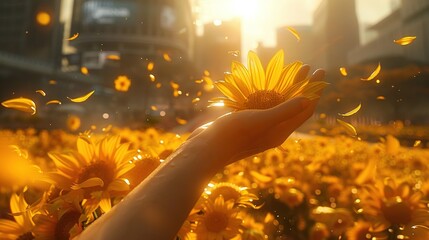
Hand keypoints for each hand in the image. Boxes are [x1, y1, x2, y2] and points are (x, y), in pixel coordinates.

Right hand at [188, 67, 324, 168]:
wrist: (207, 148)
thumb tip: (308, 100)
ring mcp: (260, 127)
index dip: (315, 91)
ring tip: (290, 71)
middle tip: (307, 67)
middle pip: (294, 106)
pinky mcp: (247, 123)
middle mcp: (274, 130)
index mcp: (281, 131)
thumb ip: (284, 111)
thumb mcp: (261, 120)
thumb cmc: (234, 134)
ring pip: (279, 105)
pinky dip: (270, 93)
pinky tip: (266, 83)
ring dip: (286, 88)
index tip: (320, 72)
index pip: (305, 110)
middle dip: (302, 86)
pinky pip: (264, 106)